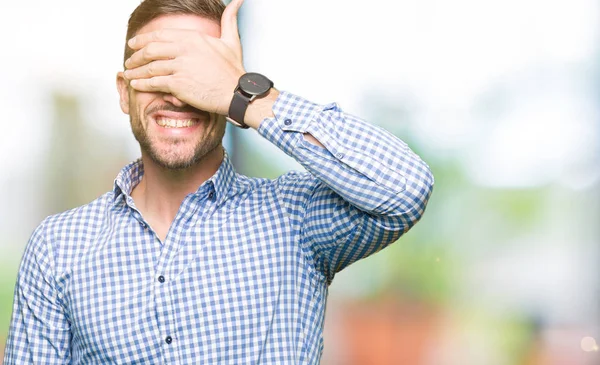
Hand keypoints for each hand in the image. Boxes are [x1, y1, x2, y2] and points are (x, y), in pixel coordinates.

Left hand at [123, 0, 244, 114]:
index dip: (144, 39)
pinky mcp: (178, 84)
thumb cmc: (234, 70)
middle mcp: (184, 49)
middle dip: (136, 56)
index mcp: (193, 37)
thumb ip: (229, 18)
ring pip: (150, 67)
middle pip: (151, 49)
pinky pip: (154, 82)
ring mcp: (180, 66)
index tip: (134, 43)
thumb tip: (237, 1)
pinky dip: (142, 84)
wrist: (237, 93)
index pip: (161, 35)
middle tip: (129, 60)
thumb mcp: (232, 40)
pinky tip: (136, 85)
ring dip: (136, 71)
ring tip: (129, 74)